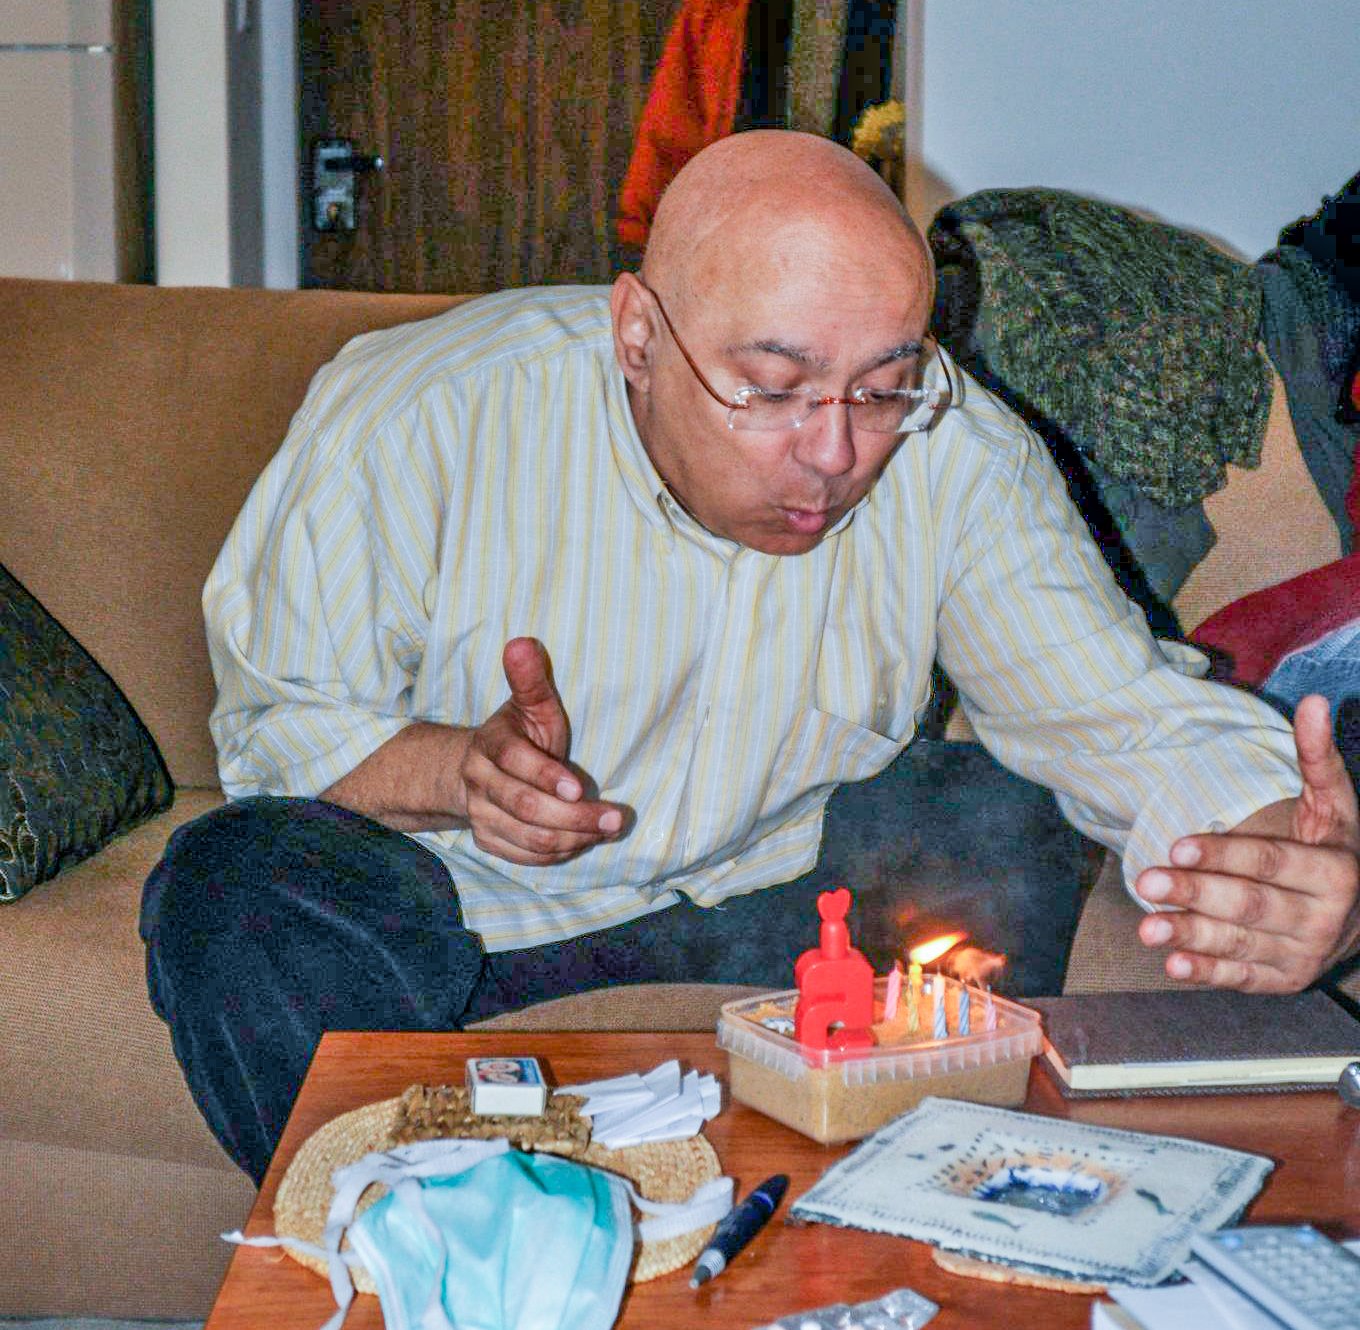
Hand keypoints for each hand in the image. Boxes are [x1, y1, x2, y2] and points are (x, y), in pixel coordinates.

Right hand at [455, 637, 625, 865]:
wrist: (480, 770)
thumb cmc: (522, 733)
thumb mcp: (530, 704)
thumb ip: (530, 680)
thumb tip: (522, 643)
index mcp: (490, 744)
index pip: (514, 762)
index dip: (546, 776)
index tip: (580, 788)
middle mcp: (479, 782)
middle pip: (525, 808)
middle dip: (575, 817)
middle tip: (615, 818)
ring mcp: (481, 815)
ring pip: (529, 838)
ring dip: (574, 838)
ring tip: (607, 828)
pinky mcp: (489, 841)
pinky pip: (527, 856)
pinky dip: (560, 853)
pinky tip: (585, 840)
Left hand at [1135, 694, 1359, 991]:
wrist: (1357, 912)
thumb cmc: (1332, 847)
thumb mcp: (1334, 803)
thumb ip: (1317, 757)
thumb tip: (1312, 702)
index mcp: (1335, 872)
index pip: (1272, 862)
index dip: (1224, 854)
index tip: (1176, 844)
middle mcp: (1323, 919)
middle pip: (1251, 904)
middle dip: (1196, 893)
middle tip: (1145, 879)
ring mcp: (1302, 954)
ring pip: (1240, 944)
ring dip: (1191, 936)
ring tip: (1146, 927)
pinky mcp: (1281, 980)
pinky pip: (1241, 979)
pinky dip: (1207, 974)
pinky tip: (1172, 965)